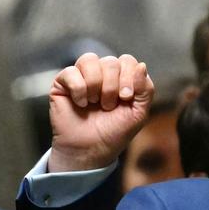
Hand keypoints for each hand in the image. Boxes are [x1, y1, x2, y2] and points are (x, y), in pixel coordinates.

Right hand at [48, 53, 154, 172]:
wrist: (90, 149)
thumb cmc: (114, 132)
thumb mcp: (138, 114)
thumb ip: (145, 90)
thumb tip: (141, 65)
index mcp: (122, 78)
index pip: (127, 60)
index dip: (129, 77)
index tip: (126, 98)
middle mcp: (102, 73)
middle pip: (110, 62)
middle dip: (111, 87)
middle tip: (108, 107)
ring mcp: (82, 76)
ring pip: (89, 60)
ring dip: (95, 86)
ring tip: (95, 104)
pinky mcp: (63, 82)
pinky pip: (71, 72)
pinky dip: (79, 90)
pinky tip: (81, 104)